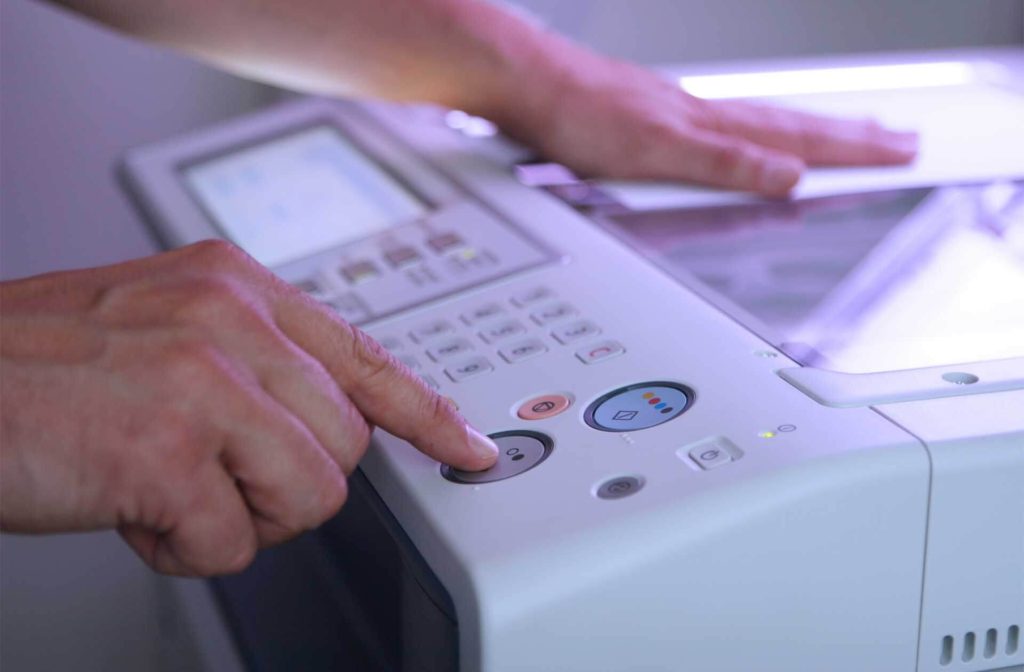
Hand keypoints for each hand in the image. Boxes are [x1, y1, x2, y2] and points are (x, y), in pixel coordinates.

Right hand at [0, 241, 497, 575]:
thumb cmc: (35, 369)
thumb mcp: (160, 329)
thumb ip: (249, 361)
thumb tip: (317, 420)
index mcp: (234, 285)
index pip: (366, 355)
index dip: (427, 413)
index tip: (468, 448)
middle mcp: (229, 318)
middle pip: (344, 443)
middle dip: (286, 483)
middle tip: (210, 475)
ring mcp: (203, 378)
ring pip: (310, 494)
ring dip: (238, 516)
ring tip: (163, 485)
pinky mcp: (169, 446)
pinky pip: (232, 541)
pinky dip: (180, 547)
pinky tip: (127, 506)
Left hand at [495, 41, 917, 195]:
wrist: (532, 86)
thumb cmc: (580, 117)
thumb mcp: (657, 153)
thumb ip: (723, 166)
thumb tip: (787, 177)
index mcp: (712, 126)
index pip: (798, 139)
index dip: (850, 148)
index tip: (899, 150)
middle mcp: (706, 115)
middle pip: (794, 124)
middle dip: (852, 136)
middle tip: (901, 138)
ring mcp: (685, 112)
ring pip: (766, 120)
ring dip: (815, 129)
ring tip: (852, 132)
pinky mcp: (662, 115)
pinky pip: (732, 123)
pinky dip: (765, 130)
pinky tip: (761, 135)